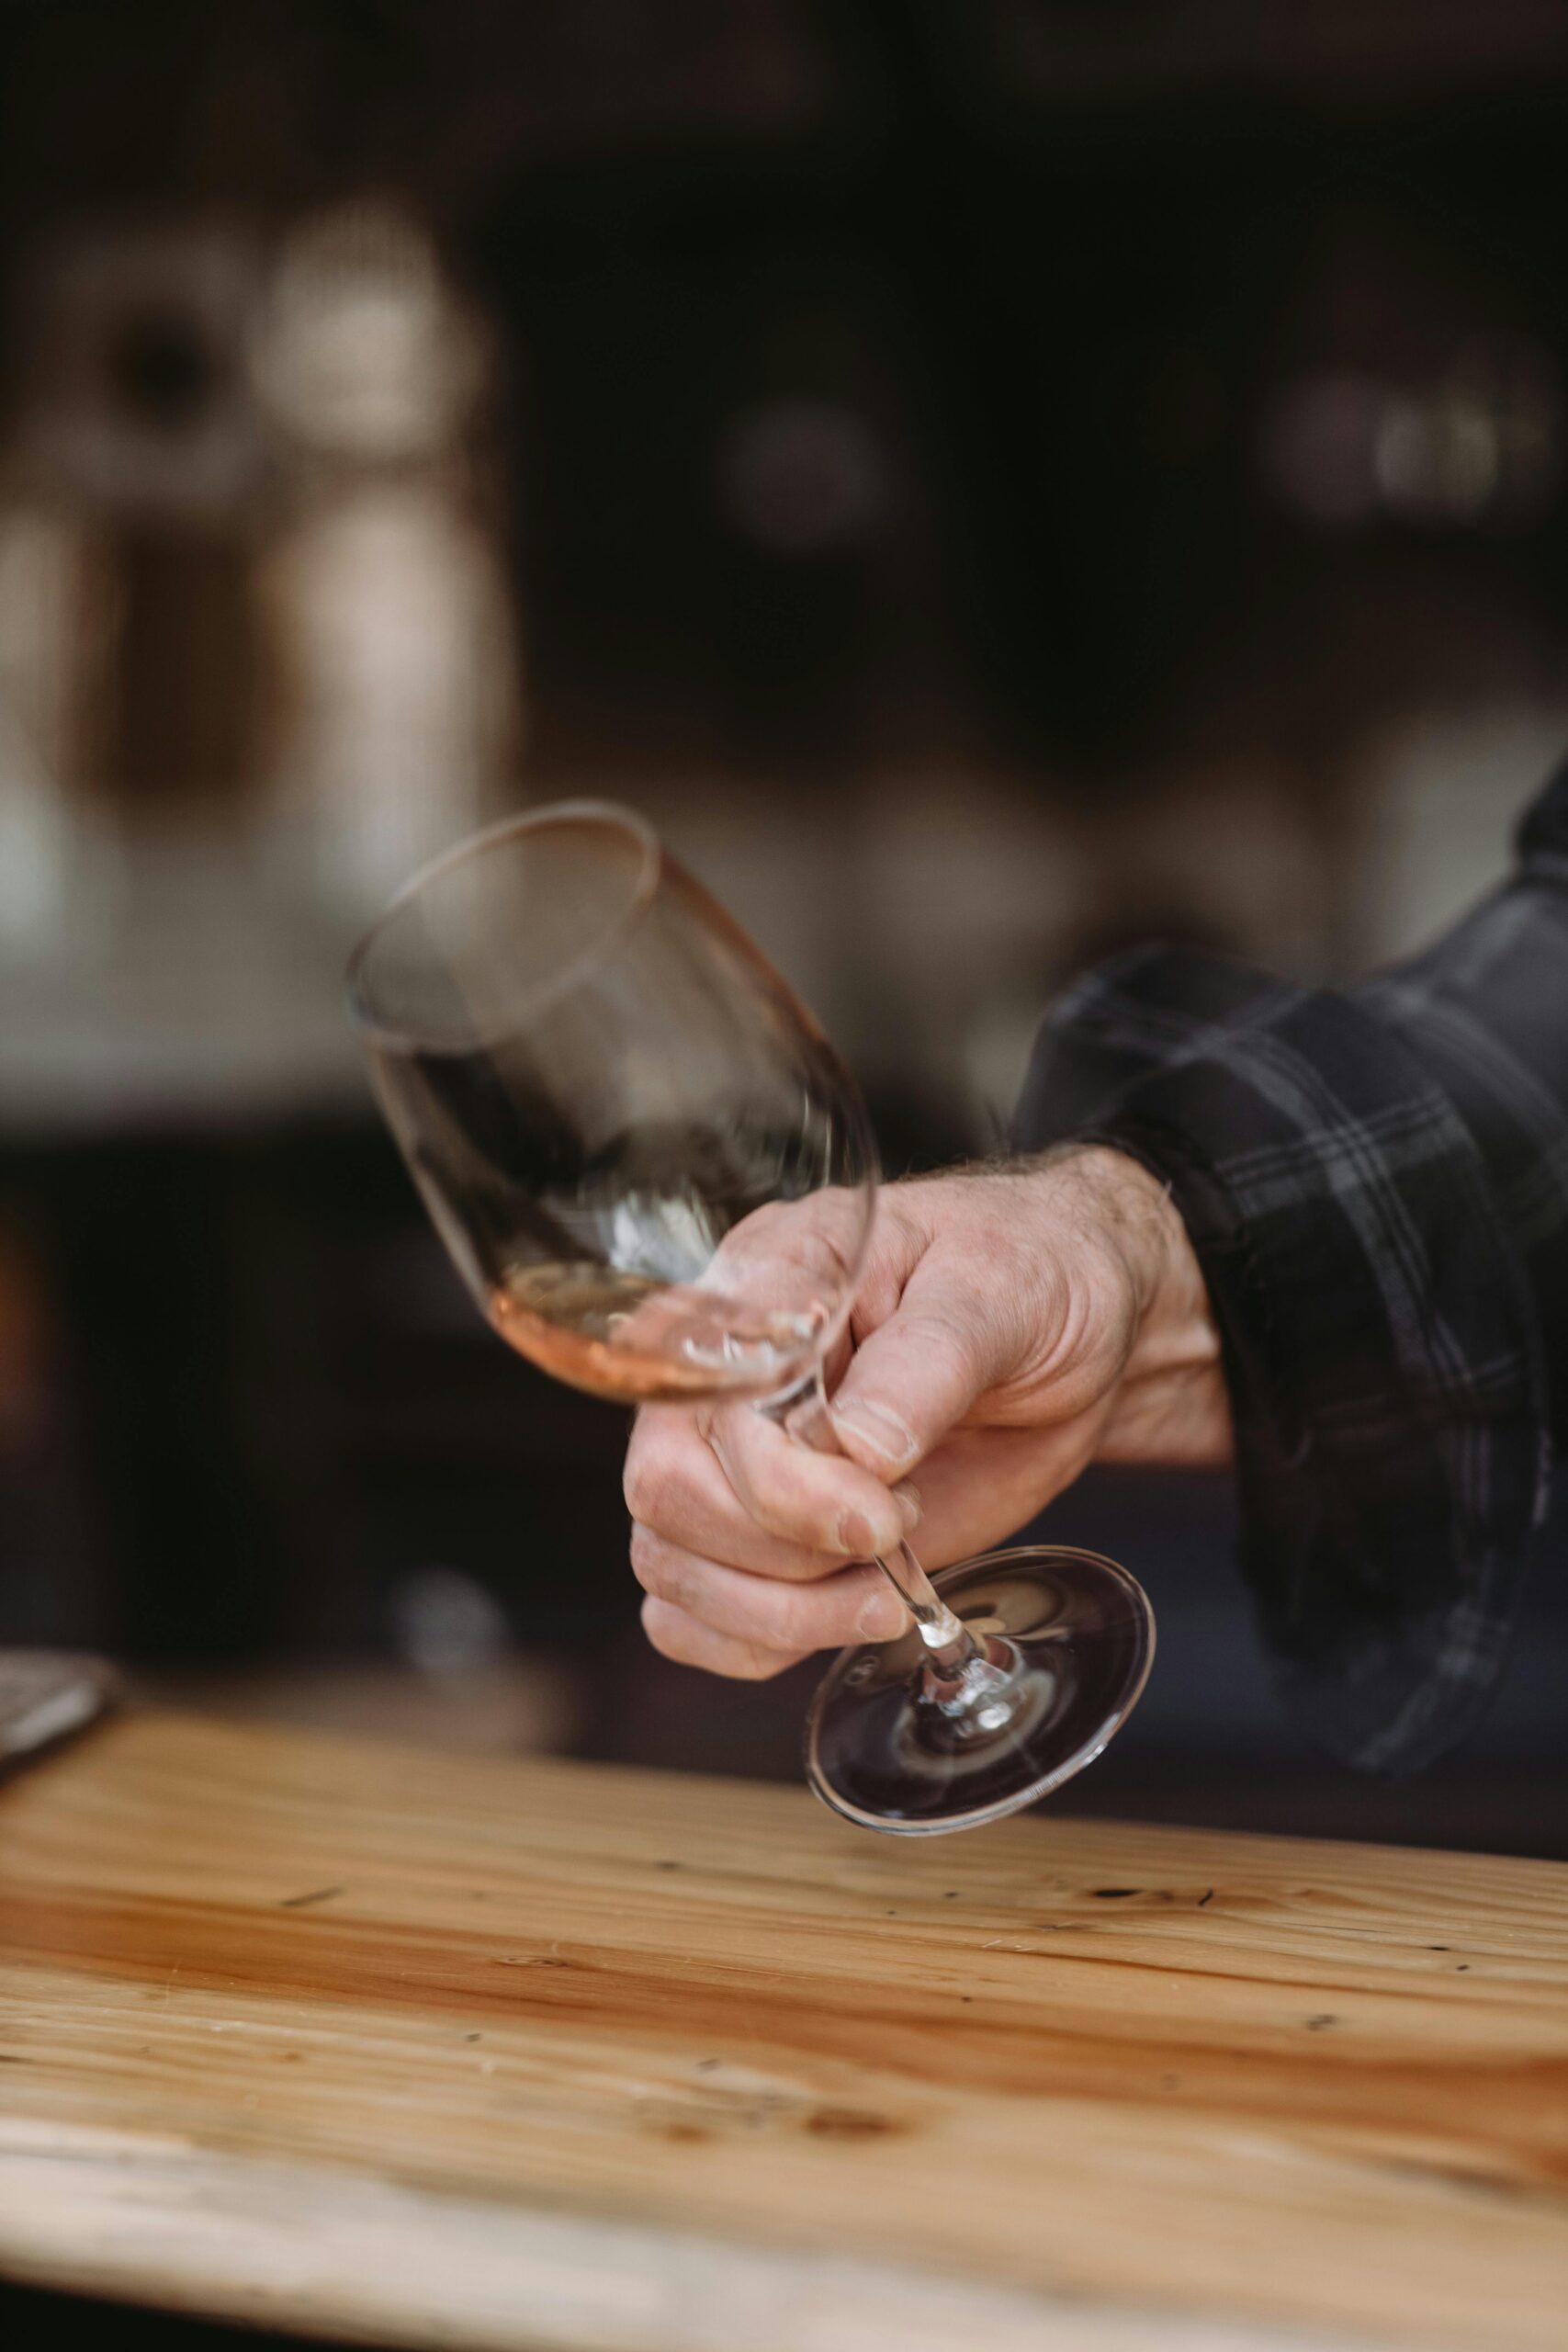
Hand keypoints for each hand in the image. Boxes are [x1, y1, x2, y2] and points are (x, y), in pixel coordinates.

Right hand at [622, 1147, 1230, 1678]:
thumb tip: (860, 1448)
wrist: (1077, 1338)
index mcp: (769, 1277)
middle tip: (901, 1537)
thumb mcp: (1004, 1294)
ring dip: (782, 1613)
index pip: (709, 1400)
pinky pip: (689, 1615)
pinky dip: (758, 1642)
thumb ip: (929, 1361)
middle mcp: (724, 1368)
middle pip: (668, 1492)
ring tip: (890, 1590)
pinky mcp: (760, 1530)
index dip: (779, 1482)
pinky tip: (847, 1614)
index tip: (883, 1516)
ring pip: (671, 1565)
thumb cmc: (1033, 1282)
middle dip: (788, 1557)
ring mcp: (732, 1454)